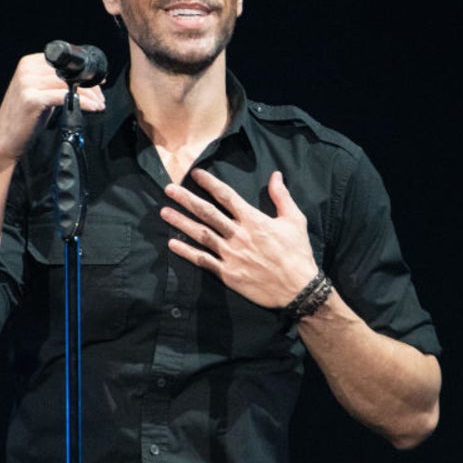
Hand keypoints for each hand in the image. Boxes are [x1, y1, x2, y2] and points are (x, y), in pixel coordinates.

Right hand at [0, 52, 106, 163]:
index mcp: (28, 63)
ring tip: (99, 103)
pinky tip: (93, 108)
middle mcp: (26, 70)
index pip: (62, 62)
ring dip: (89, 94)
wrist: (5, 141)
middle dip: (88, 84)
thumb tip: (81, 79)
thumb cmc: (24, 118)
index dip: (83, 71)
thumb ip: (53, 81)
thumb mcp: (37, 92)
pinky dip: (83, 102)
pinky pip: (65, 97)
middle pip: (66, 72)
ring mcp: (27, 83)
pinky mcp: (33, 99)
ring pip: (68, 84)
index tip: (98, 81)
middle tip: (100, 96)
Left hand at [160, 169, 318, 308]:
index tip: (195, 174)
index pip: (227, 196)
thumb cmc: (298, 252)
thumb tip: (275, 174)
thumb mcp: (295, 220)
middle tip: (169, 189)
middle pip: (207, 213)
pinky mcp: (228, 273)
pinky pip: (203, 260)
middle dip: (186, 199)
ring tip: (164, 212)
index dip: (210, 184)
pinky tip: (173, 244)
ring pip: (200, 234)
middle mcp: (239, 235)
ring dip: (181, 222)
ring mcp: (231, 255)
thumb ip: (281, 196)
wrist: (298, 288)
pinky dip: (187, 252)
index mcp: (254, 220)